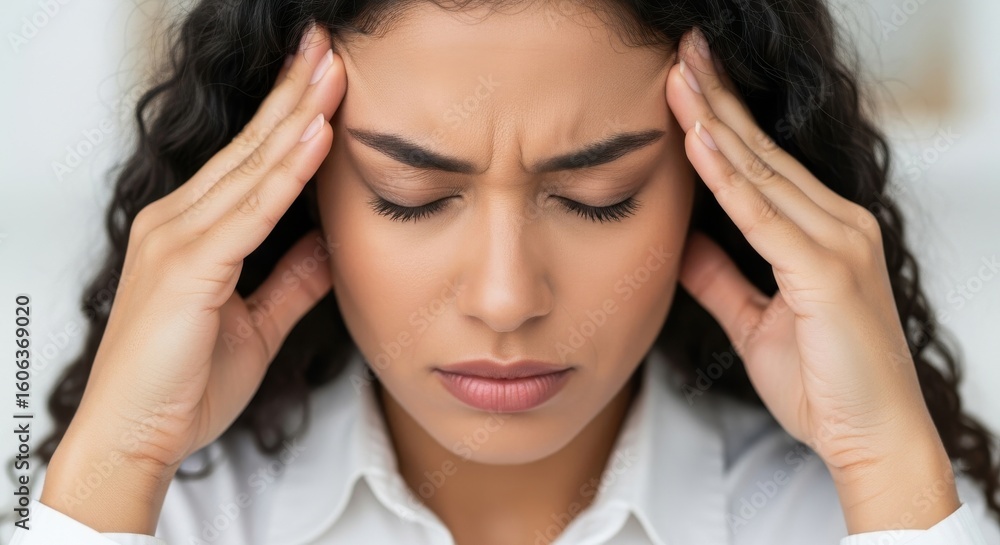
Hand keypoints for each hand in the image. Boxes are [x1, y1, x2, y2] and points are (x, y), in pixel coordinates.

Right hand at [44, 21, 344, 518]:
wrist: (136, 440)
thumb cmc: (185, 385)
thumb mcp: (258, 324)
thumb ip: (292, 281)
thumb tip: (328, 244)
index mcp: (191, 232)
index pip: (250, 160)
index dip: (288, 115)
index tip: (323, 78)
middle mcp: (177, 222)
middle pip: (249, 146)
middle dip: (294, 93)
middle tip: (329, 46)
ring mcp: (177, 239)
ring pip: (251, 165)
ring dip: (297, 114)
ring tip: (333, 69)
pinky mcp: (187, 266)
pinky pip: (250, 210)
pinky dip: (287, 170)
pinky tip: (317, 133)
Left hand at [665, 27, 958, 531]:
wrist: (872, 441)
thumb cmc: (824, 386)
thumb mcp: (754, 321)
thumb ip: (720, 278)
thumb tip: (681, 242)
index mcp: (823, 232)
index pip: (763, 163)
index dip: (723, 120)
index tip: (687, 82)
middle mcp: (838, 224)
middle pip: (763, 151)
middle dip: (718, 99)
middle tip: (682, 51)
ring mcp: (838, 243)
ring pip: (762, 171)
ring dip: (715, 121)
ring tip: (679, 76)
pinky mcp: (827, 272)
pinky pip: (764, 216)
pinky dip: (728, 178)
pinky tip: (699, 140)